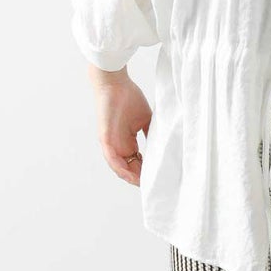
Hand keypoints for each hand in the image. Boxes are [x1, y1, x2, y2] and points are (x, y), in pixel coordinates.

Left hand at [88, 65, 151, 185]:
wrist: (115, 84)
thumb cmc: (128, 97)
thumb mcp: (145, 119)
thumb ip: (152, 133)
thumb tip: (165, 144)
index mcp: (127, 141)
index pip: (137, 162)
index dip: (146, 171)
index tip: (158, 178)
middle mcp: (118, 145)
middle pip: (129, 168)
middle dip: (139, 179)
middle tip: (153, 186)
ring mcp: (111, 144)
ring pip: (119, 167)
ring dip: (130, 177)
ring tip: (142, 185)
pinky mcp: (105, 139)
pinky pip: (111, 159)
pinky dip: (120, 168)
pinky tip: (128, 175)